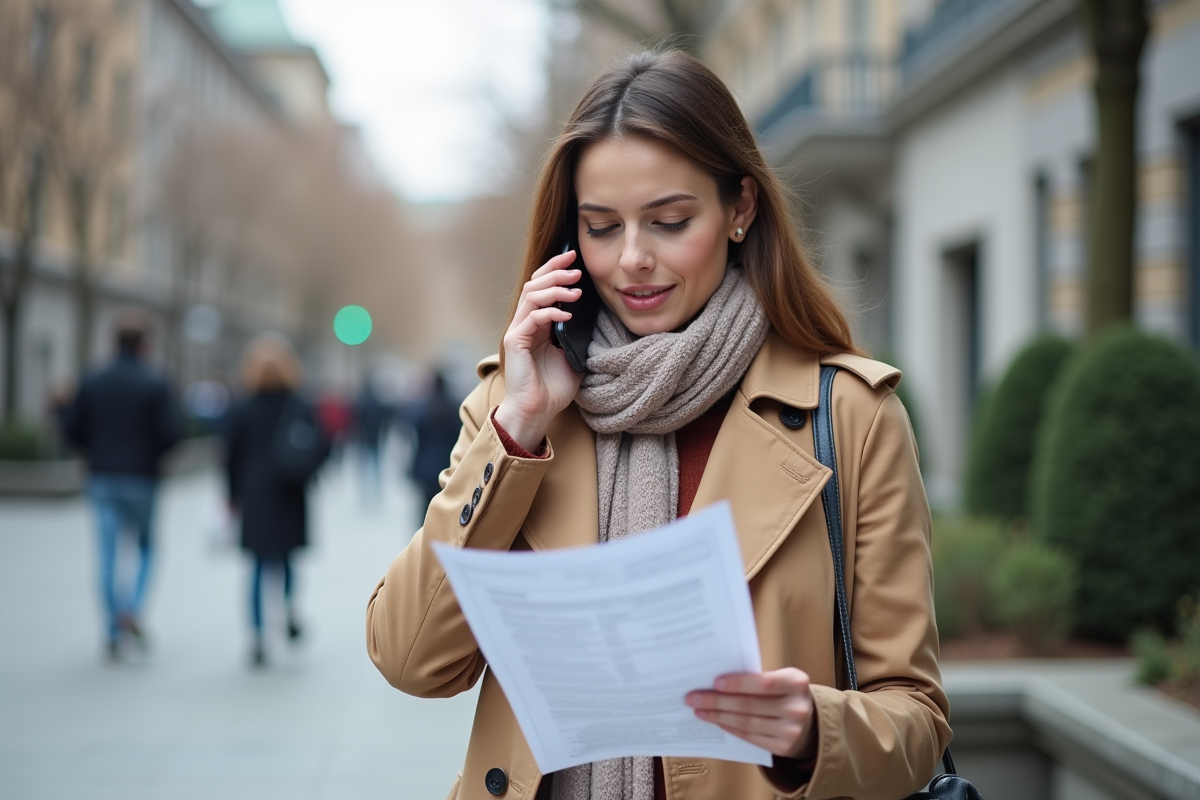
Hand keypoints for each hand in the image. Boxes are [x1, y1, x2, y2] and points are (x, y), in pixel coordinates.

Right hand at [495, 250, 585, 450]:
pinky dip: (550, 312)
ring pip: (531, 295)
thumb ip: (579, 337)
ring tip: (575, 290)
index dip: (556, 270)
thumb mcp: (574, 357)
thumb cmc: (552, 389)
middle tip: (577, 268)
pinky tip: (567, 315)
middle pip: (534, 284)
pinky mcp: (515, 342)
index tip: (574, 258)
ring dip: (555, 289)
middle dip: (556, 272)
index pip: (542, 288)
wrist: (536, 412)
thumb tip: (597, 319)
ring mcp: (518, 331)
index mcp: (538, 325)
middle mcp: (525, 323)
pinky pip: (531, 318)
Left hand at [685, 668, 816, 758]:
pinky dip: (730, 728)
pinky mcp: (783, 748)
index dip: (738, 683)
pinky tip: (716, 721)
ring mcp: (791, 731)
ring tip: (699, 710)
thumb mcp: (780, 677)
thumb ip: (756, 677)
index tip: (714, 682)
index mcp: (796, 683)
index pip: (763, 684)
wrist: (808, 720)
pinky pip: (750, 737)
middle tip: (693, 697)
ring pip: (746, 723)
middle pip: (749, 705)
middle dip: (717, 701)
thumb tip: (716, 681)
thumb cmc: (784, 692)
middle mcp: (797, 708)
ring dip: (718, 716)